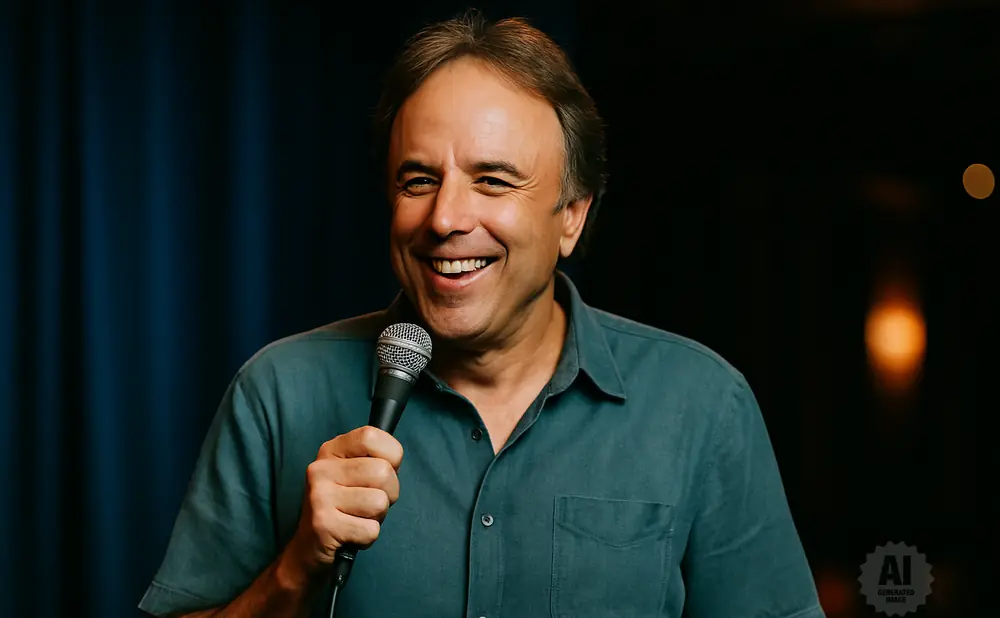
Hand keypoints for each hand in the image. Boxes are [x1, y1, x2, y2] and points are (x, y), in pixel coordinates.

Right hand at [284, 426, 403, 577]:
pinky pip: (370, 529)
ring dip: (377, 517)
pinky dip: (368, 537)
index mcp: (331, 450)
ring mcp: (319, 495)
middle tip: (370, 503)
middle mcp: (321, 469)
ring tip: (358, 518)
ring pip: (380, 502)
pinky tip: (351, 534)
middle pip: (383, 472)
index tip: (384, 470)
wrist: (308, 549)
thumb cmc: (342, 508)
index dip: (391, 455)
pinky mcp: (323, 524)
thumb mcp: (353, 474)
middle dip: (389, 493)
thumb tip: (395, 457)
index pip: (371, 436)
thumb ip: (374, 459)